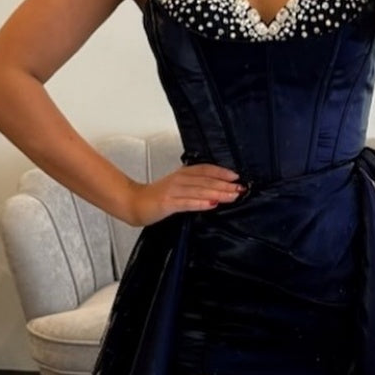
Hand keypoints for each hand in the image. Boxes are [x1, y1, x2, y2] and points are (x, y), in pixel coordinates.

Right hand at [126, 162, 243, 225]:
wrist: (134, 203)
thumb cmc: (156, 197)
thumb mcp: (177, 187)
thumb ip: (194, 187)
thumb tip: (216, 190)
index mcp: (182, 174)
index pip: (205, 169)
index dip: (221, 172)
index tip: (236, 176)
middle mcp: (179, 180)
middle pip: (206, 180)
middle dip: (225, 184)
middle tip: (240, 188)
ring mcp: (173, 191)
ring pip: (199, 191)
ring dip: (217, 193)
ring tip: (232, 196)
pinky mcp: (167, 203)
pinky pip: (186, 203)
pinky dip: (200, 203)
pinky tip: (211, 204)